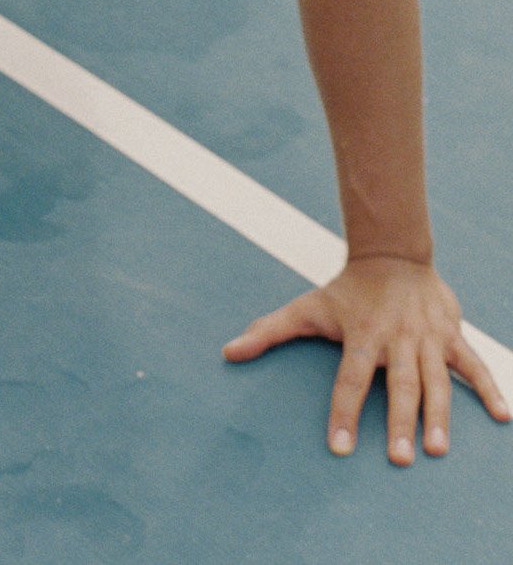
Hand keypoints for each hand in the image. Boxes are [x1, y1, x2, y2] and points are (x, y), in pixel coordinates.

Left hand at [224, 256, 510, 462]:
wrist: (391, 253)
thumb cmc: (346, 291)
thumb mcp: (308, 307)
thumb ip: (269, 331)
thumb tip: (228, 351)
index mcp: (362, 336)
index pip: (350, 380)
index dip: (344, 414)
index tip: (340, 449)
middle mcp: (396, 338)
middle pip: (398, 385)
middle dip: (401, 422)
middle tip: (402, 459)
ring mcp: (428, 337)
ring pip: (436, 381)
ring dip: (440, 415)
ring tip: (439, 450)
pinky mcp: (451, 334)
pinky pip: (474, 365)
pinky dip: (489, 388)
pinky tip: (504, 416)